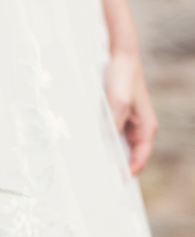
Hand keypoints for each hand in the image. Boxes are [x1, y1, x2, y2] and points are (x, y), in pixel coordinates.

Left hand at [104, 49, 157, 175]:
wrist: (118, 55)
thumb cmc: (123, 77)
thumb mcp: (118, 103)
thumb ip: (114, 126)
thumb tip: (106, 147)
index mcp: (146, 128)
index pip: (139, 159)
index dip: (128, 172)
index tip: (114, 181)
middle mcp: (139, 128)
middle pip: (128, 156)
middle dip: (116, 165)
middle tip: (99, 177)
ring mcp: (128, 123)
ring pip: (118, 147)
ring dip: (107, 154)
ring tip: (92, 165)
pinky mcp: (116, 117)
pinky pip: (109, 135)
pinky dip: (102, 142)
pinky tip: (90, 146)